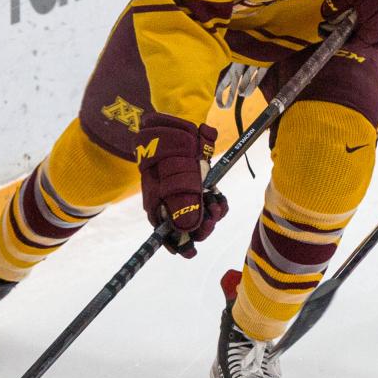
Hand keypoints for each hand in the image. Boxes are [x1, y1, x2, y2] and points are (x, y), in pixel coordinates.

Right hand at [137, 114, 227, 257]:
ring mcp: (184, 193)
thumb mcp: (178, 177)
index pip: (165, 234)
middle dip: (201, 227)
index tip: (191, 252)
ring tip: (218, 204)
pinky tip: (220, 198)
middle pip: (186, 227)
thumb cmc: (171, 149)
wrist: (176, 124)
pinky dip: (217, 204)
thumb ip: (184, 205)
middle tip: (213, 219)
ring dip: (211, 215)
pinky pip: (209, 203)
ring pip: (200, 216)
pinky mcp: (198, 186)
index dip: (178, 245)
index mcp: (157, 204)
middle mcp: (170, 202)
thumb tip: (189, 231)